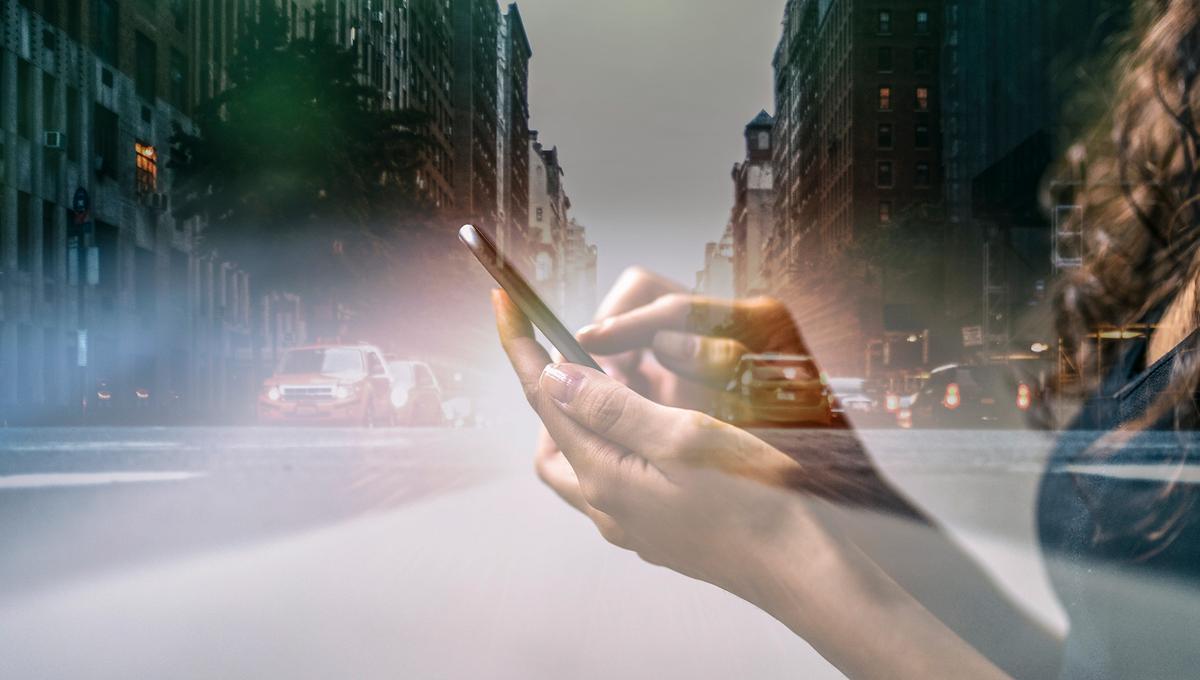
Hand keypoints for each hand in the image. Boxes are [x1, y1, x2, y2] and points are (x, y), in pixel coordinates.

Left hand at [493, 290, 1011, 679]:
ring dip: (592, 424)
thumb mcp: (683, 437)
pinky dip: (621, 450)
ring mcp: (629, 525)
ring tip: (634, 395)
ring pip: (582, 465)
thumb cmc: (754, 502)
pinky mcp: (654, 533)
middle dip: (558, 396)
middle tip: (594, 362)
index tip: (504, 303)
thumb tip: (555, 377)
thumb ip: (612, 407)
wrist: (798, 569)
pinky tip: (663, 436)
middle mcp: (606, 507)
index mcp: (603, 478)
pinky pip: (615, 485)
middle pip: (553, 441)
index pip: (545, 398)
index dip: (522, 346)